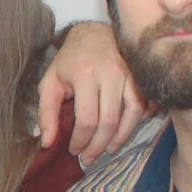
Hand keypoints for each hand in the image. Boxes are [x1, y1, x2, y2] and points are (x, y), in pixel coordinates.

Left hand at [35, 22, 147, 158]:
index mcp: (85, 75)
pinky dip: (138, 121)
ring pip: (132, 113)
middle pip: (109, 121)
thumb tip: (47, 142)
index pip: (87, 119)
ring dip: (121, 137)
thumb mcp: (50, 82)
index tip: (74, 150)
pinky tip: (126, 131)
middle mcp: (110, 73)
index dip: (81, 140)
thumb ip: (46, 113)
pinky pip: (144, 102)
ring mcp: (129, 72)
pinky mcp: (140, 74)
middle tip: (89, 158)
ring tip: (109, 150)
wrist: (94, 33)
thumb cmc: (70, 60)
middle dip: (99, 146)